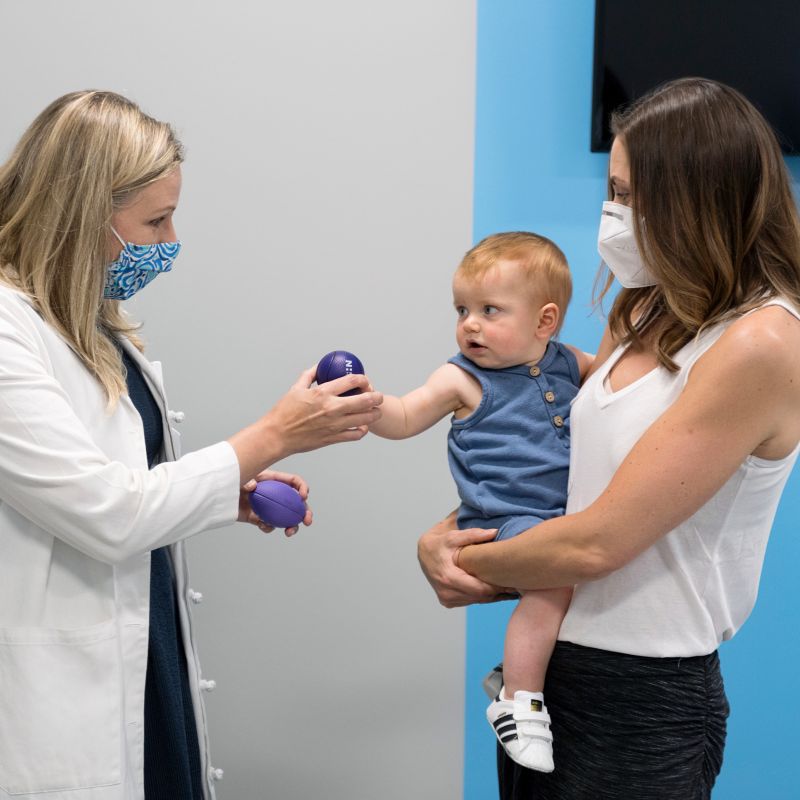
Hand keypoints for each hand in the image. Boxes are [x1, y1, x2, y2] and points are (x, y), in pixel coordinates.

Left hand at [238, 469, 312, 536]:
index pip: (293, 482)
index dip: (302, 487)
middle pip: (295, 503)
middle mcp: (274, 494)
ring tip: (289, 532)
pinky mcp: (259, 517)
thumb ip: (247, 480)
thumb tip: (253, 487)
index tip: (303, 497)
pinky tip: (264, 526)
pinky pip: (269, 525)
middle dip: (305, 512)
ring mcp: (268, 507)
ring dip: (291, 526)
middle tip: (307, 520)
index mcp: (274, 481)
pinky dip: (268, 527)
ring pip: (285, 517)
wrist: (219, 494)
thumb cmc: (232, 480)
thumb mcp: (241, 476)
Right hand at [265, 366, 383, 455]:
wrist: (277, 436)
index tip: (365, 380)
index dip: (364, 379)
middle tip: (379, 396)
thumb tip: (319, 366)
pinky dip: (362, 430)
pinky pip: (356, 435)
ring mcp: (334, 424)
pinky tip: (362, 426)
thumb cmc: (284, 412)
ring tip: (375, 412)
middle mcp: (332, 408)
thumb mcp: (295, 388)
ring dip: (374, 414)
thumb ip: (309, 375)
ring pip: (365, 419)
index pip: (352, 381)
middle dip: (377, 397)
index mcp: (323, 393)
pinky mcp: (333, 438)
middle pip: (365, 400)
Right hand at [417, 511, 508, 607]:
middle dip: (498, 592)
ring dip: (493, 596)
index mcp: (448, 578)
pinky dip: (483, 597)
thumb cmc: (439, 543)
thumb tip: (494, 532)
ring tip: (510, 587)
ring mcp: (446, 599)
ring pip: (477, 602)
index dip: (497, 587)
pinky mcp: (448, 602)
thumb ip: (473, 534)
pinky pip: (471, 602)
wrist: (423, 553)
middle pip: (481, 598)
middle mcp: (446, 592)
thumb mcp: (453, 536)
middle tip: (516, 584)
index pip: (480, 589)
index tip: (513, 580)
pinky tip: (497, 590)